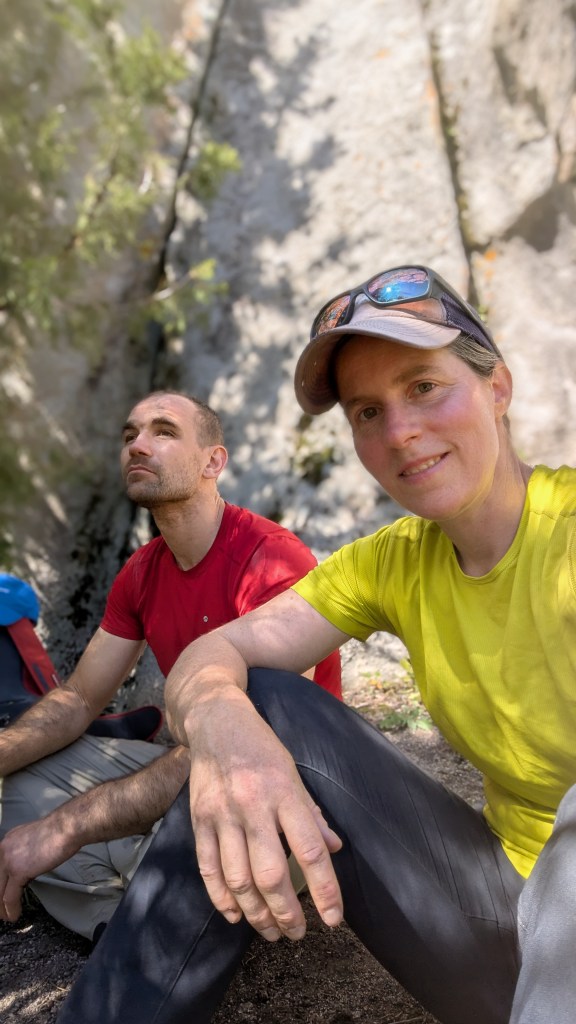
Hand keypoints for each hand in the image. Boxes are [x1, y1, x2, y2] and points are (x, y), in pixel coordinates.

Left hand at [0, 816, 78, 922]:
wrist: (65, 828)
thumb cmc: (58, 831)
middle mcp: (3, 850)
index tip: (2, 894)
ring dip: (2, 908)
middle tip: (1, 911)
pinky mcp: (18, 871)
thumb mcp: (34, 840)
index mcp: (7, 842)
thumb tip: (26, 868)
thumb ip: (25, 853)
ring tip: (6, 917)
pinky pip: (10, 897)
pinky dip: (11, 909)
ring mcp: (9, 861)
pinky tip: (14, 916)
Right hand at [188, 696, 342, 941]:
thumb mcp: (295, 773)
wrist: (216, 721)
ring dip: (257, 914)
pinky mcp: (199, 819)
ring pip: (238, 879)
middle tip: (297, 933)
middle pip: (271, 874)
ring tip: (272, 931)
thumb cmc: (262, 748)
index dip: (325, 890)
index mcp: (284, 792)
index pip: (310, 850)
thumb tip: (334, 849)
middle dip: (286, 913)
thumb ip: (312, 814)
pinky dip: (222, 899)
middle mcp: (253, 805)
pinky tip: (236, 915)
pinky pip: (208, 869)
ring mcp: (222, 814)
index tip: (333, 918)